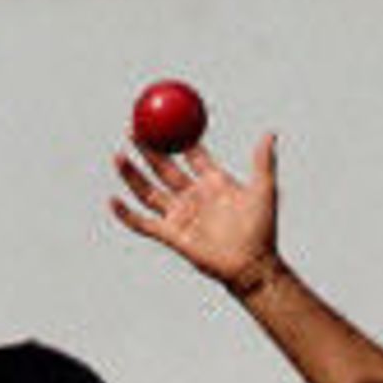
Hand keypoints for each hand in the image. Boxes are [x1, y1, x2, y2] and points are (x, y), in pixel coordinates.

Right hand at [111, 131, 280, 296]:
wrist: (253, 266)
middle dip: (147, 148)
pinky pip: (144, 224)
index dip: (176, 134)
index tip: (164, 115)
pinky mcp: (173, 236)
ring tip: (118, 155)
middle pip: (163, 167)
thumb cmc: (262, 230)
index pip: (190, 152)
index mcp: (213, 181)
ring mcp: (182, 216)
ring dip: (132, 175)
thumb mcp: (264, 190)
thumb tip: (270, 133)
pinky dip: (126, 215)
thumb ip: (262, 161)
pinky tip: (112, 201)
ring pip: (149, 191)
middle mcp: (194, 196)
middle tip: (133, 128)